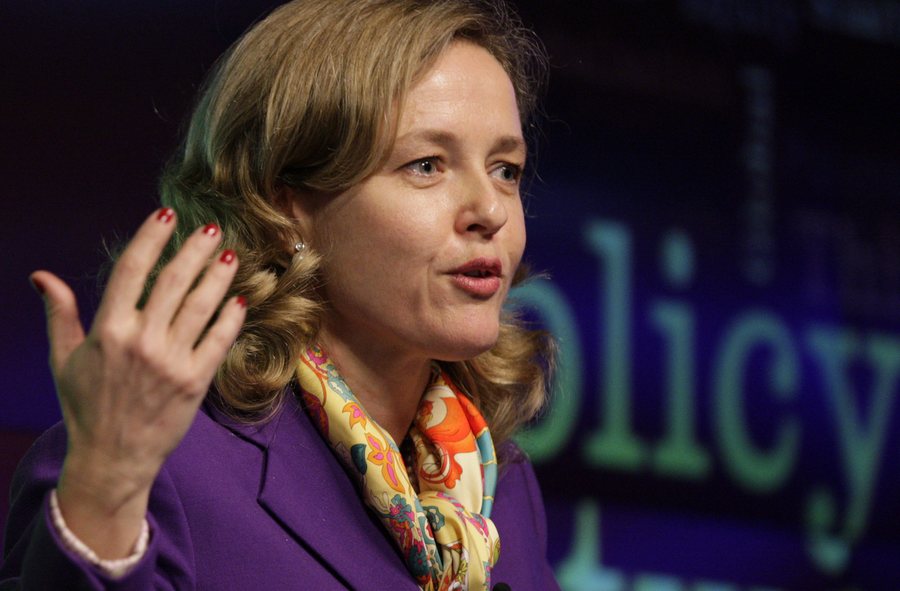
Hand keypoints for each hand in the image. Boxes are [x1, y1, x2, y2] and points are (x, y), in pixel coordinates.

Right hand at [30, 208, 245, 557]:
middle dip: (195, 249)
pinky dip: (231, 316)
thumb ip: (60, 313)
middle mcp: (141, 340)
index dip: (152, 236)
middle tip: (211, 228)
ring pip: (201, 305)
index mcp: (108, 329)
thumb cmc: (85, 406)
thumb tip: (42, 275)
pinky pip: (219, 339)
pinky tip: (239, 298)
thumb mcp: (64, 359)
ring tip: (229, 254)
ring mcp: (171, 360)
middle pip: (174, 280)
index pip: (132, 269)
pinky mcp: (195, 381)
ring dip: (218, 275)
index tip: (168, 214)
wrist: (112, 458)